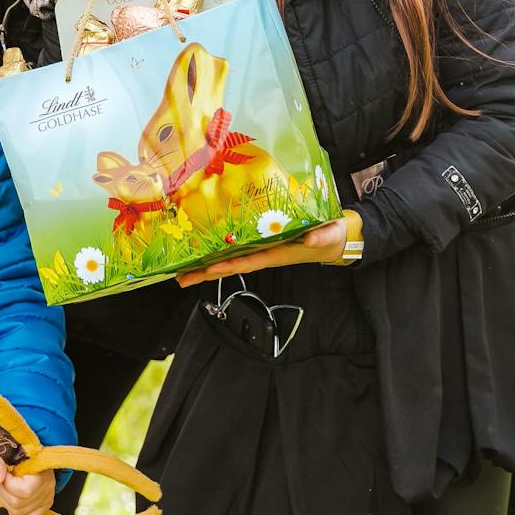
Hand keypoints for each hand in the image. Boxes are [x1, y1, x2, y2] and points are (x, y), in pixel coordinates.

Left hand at [0, 449, 53, 514]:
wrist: (27, 450)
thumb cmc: (15, 449)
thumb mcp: (3, 451)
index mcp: (42, 470)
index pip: (25, 491)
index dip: (8, 483)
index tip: (6, 471)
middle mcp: (48, 487)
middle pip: (18, 504)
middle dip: (4, 491)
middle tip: (5, 478)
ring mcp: (47, 498)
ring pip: (19, 513)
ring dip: (7, 500)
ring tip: (9, 485)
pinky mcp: (44, 506)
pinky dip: (15, 512)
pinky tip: (12, 498)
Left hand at [175, 218, 348, 286]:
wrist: (334, 239)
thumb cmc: (330, 235)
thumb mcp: (328, 234)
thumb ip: (322, 235)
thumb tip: (311, 237)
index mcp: (276, 253)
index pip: (248, 262)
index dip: (229, 265)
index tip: (210, 268)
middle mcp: (264, 255)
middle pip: (230, 267)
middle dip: (206, 274)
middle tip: (180, 279)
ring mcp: (261, 251)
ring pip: (229, 261)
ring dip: (206, 268)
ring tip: (182, 273)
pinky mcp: (260, 245)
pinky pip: (235, 251)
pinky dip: (218, 254)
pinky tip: (202, 257)